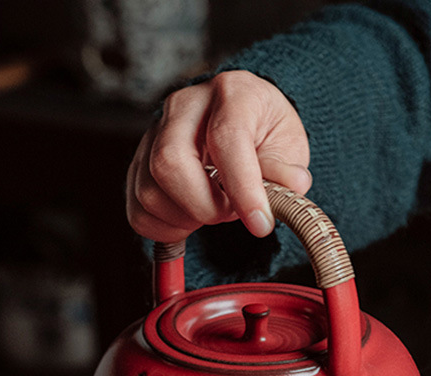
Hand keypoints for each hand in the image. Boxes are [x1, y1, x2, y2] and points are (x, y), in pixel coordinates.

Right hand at [126, 70, 311, 242]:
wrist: (240, 122)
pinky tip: (189, 220)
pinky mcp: (140, 162)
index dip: (243, 189)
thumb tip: (292, 186)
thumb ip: (285, 169)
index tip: (260, 223)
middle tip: (229, 213)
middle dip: (203, 206)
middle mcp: (185, 106)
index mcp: (231, 92)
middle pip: (170, 163)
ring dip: (186, 218)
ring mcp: (155, 133)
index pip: (226, 140)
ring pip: (149, 191)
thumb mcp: (288, 144)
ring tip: (214, 211)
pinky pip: (138, 209)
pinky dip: (164, 228)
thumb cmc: (263, 132)